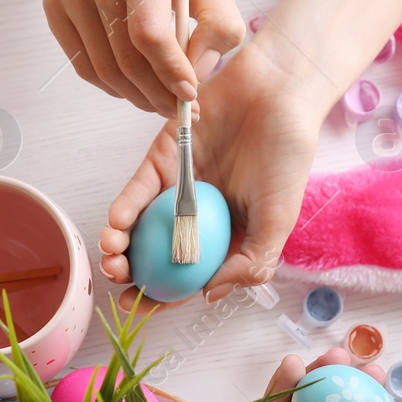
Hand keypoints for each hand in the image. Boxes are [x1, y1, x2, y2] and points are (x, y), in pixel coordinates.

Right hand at [44, 0, 243, 117]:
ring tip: (160, 98)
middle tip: (179, 108)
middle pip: (125, 58)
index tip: (190, 93)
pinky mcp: (53, 5)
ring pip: (103, 70)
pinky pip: (84, 66)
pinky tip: (134, 83)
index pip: (149, 32)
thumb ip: (220, 26)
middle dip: (157, 94)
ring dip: (136, 96)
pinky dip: (113, 87)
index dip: (170, 72)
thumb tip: (195, 73)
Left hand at [99, 34, 327, 305]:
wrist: (280, 93)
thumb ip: (250, 262)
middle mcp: (198, 216)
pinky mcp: (164, 158)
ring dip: (120, 245)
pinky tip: (117, 224)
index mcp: (226, 236)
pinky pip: (138, 188)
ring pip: (140, 225)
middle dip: (132, 273)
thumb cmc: (288, 155)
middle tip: (122, 282)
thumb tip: (209, 295)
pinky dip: (125, 208)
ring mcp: (178, 187)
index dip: (163, 296)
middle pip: (155, 253)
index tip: (142, 308)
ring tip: (114, 257)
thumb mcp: (278, 220)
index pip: (188, 275)